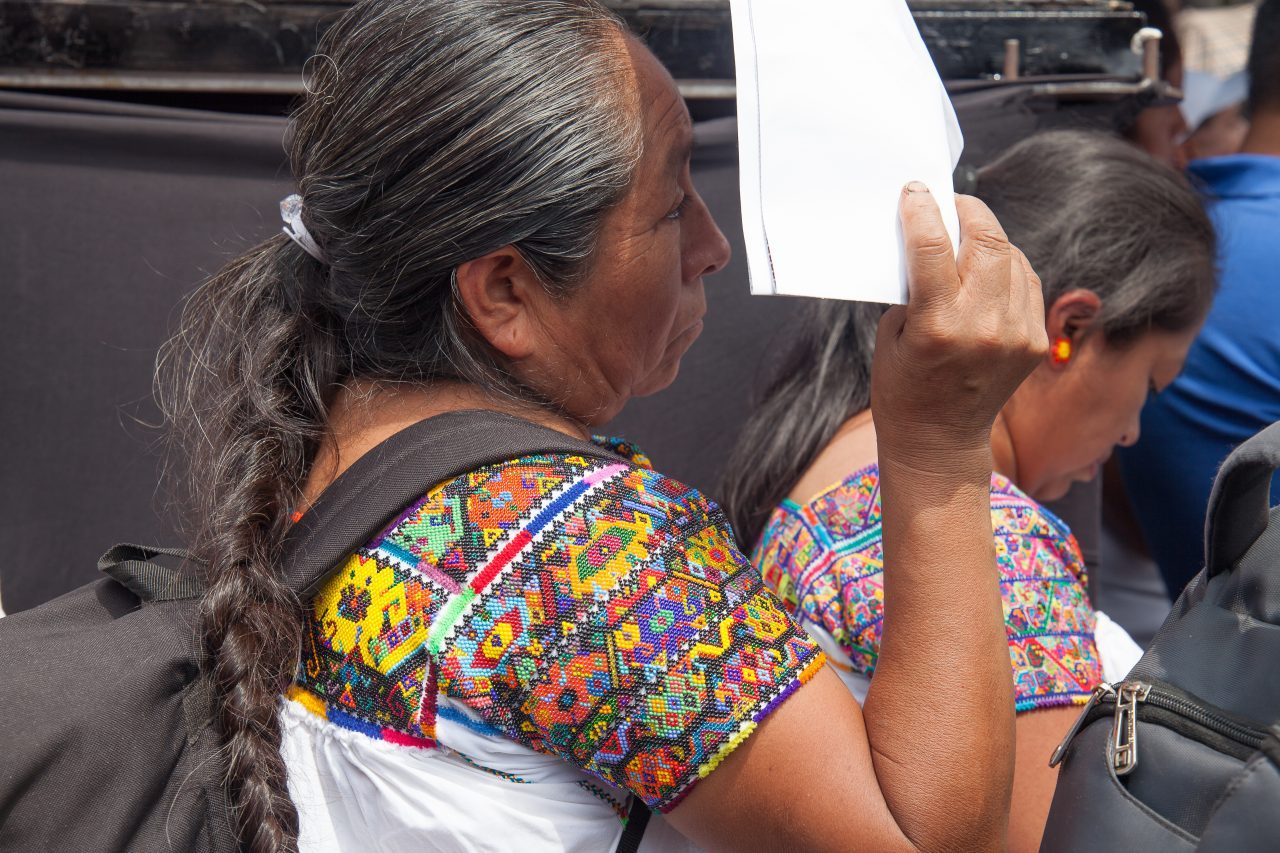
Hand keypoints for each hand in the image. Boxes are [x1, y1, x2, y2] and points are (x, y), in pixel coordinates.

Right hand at [871, 184, 1046, 474]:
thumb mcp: (893, 332)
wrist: (939, 439)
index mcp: (938, 325)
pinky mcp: (1034, 341)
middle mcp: (983, 327)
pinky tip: (990, 266)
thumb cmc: (902, 385)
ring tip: (967, 234)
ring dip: (988, 237)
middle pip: (985, 240)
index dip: (922, 209)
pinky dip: (1008, 265)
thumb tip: (929, 239)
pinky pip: (1026, 282)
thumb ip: (914, 286)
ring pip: (1011, 256)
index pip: (932, 247)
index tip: (915, 190)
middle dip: (966, 211)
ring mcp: (1016, 334)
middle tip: (950, 202)